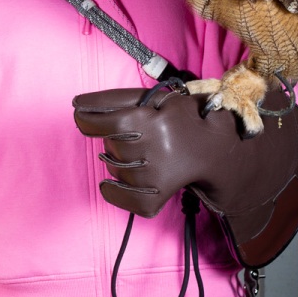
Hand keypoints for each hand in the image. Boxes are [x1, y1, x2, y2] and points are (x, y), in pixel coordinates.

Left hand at [73, 83, 297, 265]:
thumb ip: (120, 98)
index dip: (86, 113)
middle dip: (111, 135)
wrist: (219, 150)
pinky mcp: (158, 193)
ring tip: (140, 152)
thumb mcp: (159, 98)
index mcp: (153, 115)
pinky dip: (115, 193)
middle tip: (126, 132)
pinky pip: (124, 198)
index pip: (104, 116)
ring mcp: (156, 171)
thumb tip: (78, 104)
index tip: (79, 110)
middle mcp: (155, 142)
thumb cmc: (184, 119)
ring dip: (118, 160)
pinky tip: (113, 185)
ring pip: (114, 167)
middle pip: (109, 141)